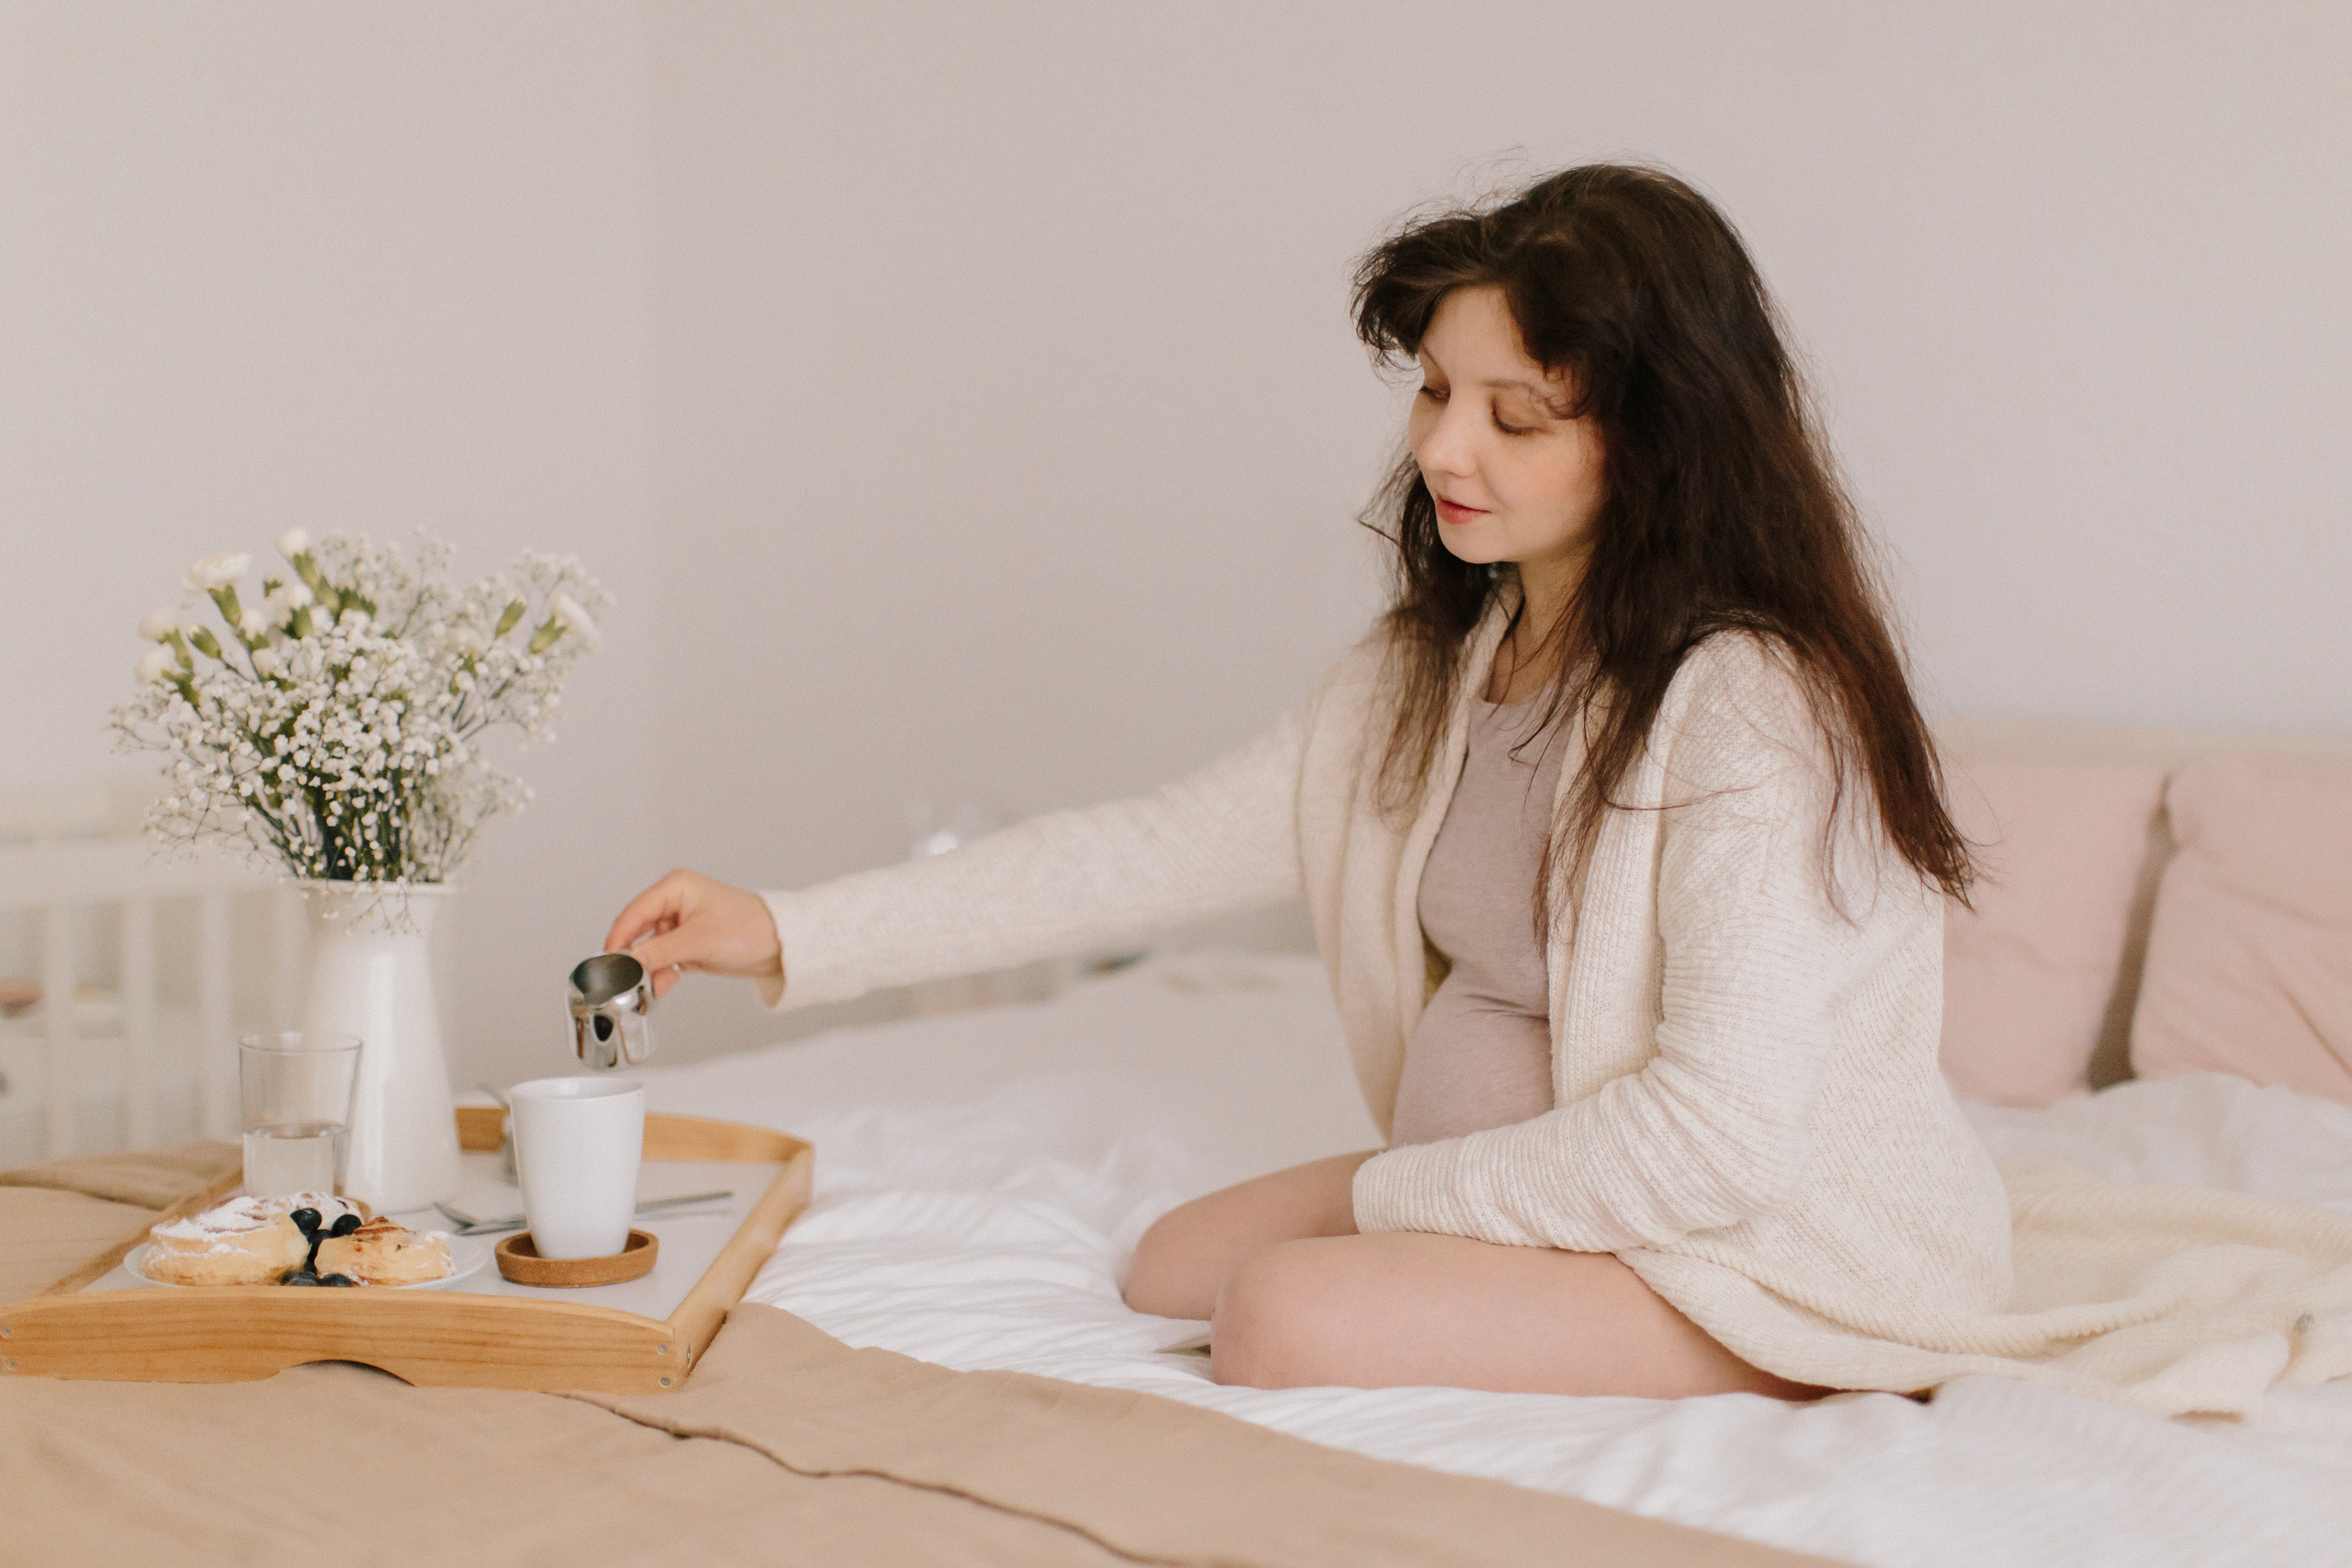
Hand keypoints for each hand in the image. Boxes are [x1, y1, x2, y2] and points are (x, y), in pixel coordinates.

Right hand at [603, 870, 782, 999]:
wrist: (779, 945)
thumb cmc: (748, 929)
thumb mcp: (699, 942)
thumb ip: (659, 951)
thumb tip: (628, 961)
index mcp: (676, 887)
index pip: (635, 911)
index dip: (619, 936)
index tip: (608, 959)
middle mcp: (674, 902)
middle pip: (638, 930)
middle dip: (633, 955)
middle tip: (625, 978)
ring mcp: (680, 924)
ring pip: (649, 948)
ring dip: (648, 968)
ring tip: (646, 987)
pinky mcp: (687, 943)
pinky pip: (663, 959)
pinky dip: (661, 973)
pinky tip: (660, 987)